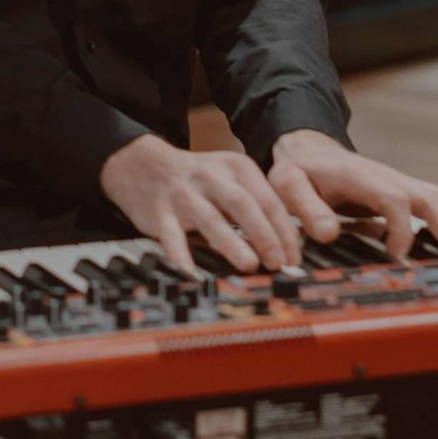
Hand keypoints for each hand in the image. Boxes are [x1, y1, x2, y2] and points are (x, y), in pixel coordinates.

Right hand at [99, 134, 303, 276]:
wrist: (143, 163)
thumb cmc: (197, 179)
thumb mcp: (230, 177)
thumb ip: (257, 204)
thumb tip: (288, 245)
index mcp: (235, 168)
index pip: (268, 200)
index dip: (285, 232)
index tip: (294, 258)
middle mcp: (211, 177)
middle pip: (243, 205)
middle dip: (264, 235)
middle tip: (278, 263)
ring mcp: (184, 194)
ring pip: (211, 218)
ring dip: (232, 242)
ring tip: (249, 264)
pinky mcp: (160, 212)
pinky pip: (172, 237)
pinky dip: (181, 256)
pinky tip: (191, 275)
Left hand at [268, 129, 437, 259]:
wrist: (308, 152)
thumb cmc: (299, 172)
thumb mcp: (288, 185)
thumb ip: (306, 208)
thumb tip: (328, 234)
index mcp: (364, 178)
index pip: (395, 200)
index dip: (401, 228)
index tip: (397, 256)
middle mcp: (391, 179)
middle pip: (430, 199)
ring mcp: (404, 184)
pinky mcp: (410, 192)